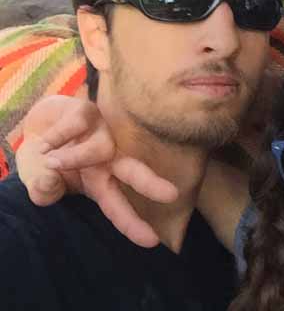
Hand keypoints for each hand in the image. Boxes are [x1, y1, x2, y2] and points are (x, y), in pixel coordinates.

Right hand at [16, 95, 177, 246]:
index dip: (133, 224)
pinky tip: (45, 144)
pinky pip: (77, 124)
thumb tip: (48, 184)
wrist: (42, 124)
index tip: (153, 241)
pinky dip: (57, 136)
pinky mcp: (87, 112)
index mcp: (101, 181)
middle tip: (172, 194)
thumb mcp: (43, 181)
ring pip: (99, 148)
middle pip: (133, 171)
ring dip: (75, 157)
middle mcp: (108, 158)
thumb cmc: (51, 159)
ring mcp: (100, 134)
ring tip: (50, 159)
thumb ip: (45, 190)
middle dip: (150, 184)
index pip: (118, 205)